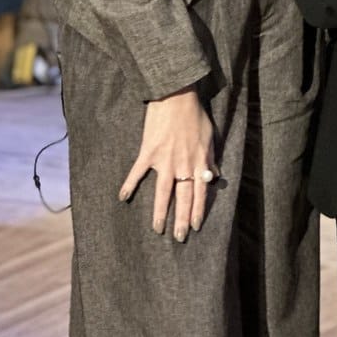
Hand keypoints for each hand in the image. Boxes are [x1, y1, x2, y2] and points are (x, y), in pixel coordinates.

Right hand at [119, 86, 216, 241]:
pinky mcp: (149, 152)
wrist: (176, 97)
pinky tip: (122, 198)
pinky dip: (129, 185)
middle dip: (181, 220)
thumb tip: (214, 175)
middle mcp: (183, 165)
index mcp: (199, 162)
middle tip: (179, 238)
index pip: (200, 193)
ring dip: (160, 213)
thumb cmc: (195, 115)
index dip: (198, 211)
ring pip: (163, 193)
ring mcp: (165, 161)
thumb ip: (211, 158)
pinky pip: (137, 173)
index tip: (195, 227)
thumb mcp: (210, 137)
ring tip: (157, 229)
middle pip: (183, 198)